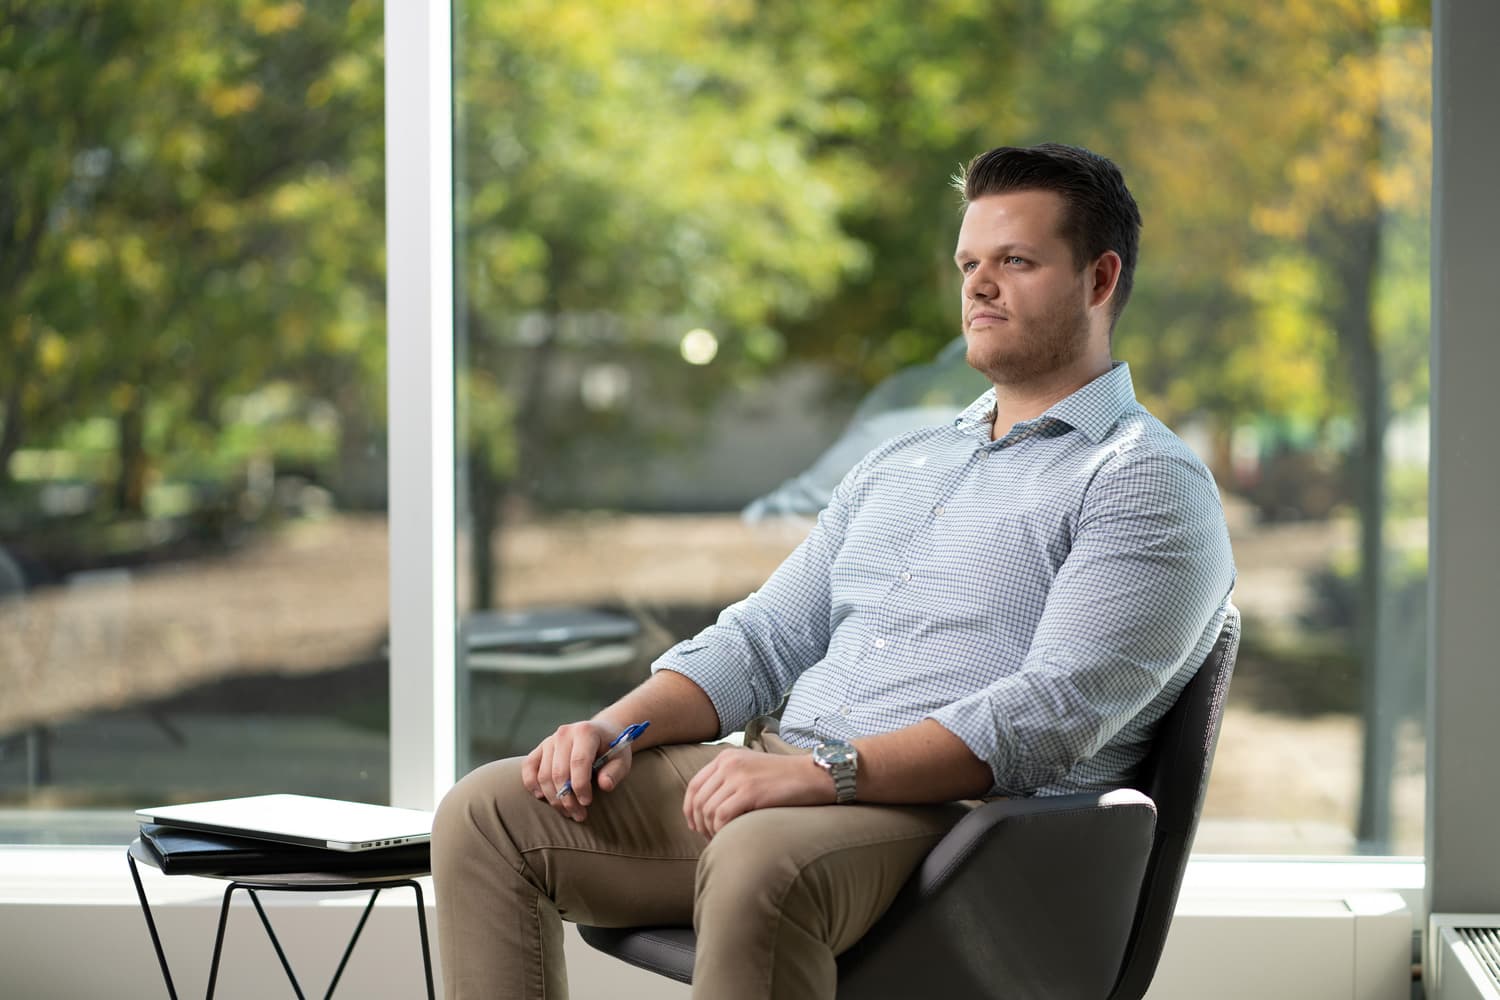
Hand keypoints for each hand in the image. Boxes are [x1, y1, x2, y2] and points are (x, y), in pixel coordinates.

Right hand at [521, 719, 632, 821]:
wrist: (601, 733)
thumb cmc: (612, 750)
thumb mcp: (621, 759)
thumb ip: (614, 772)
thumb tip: (605, 785)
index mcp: (586, 731)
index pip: (579, 762)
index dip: (581, 786)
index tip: (587, 803)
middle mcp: (564, 733)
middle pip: (559, 772)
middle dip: (568, 798)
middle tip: (579, 815)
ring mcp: (550, 740)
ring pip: (544, 775)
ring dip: (554, 798)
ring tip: (568, 812)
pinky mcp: (540, 748)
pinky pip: (529, 767)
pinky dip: (532, 784)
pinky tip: (542, 797)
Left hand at [682, 748, 833, 836]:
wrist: (812, 775)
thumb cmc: (785, 779)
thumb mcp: (751, 770)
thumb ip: (729, 781)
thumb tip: (707, 810)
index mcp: (726, 757)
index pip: (694, 785)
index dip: (690, 809)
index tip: (695, 826)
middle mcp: (728, 763)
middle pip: (698, 800)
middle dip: (699, 824)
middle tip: (709, 838)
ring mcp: (738, 776)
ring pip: (708, 810)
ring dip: (710, 830)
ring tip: (720, 839)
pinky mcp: (749, 791)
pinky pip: (722, 816)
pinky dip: (720, 831)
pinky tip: (728, 837)